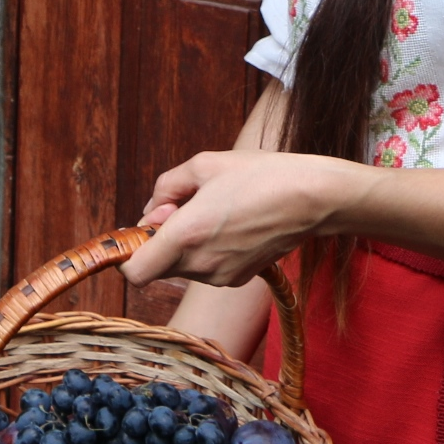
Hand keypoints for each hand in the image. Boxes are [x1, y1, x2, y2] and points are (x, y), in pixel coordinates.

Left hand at [120, 149, 373, 288]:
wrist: (313, 198)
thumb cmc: (259, 175)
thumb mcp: (203, 165)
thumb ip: (164, 187)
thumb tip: (150, 212)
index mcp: (187, 235)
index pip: (134, 273)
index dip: (129, 253)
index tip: (143, 230)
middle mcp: (202, 264)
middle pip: (157, 266)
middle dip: (159, 240)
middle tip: (184, 208)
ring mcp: (222, 276)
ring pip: (182, 267)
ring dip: (185, 244)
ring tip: (215, 212)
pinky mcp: (240, 279)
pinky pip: (207, 269)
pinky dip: (207, 251)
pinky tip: (231, 225)